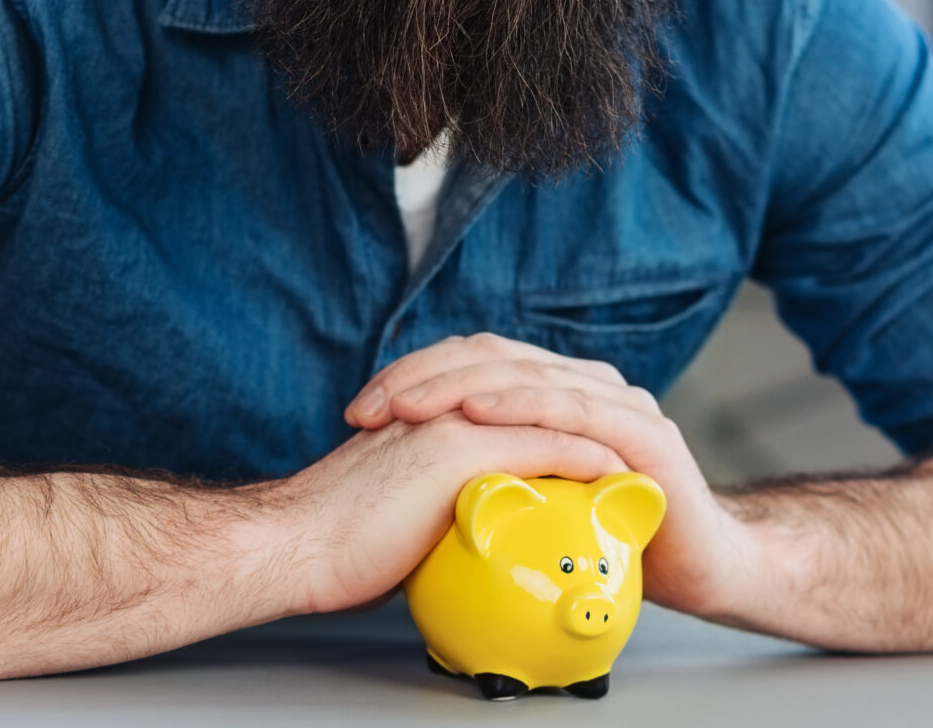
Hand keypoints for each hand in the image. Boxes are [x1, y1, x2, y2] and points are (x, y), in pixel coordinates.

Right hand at [274, 412, 624, 615]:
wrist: (300, 545)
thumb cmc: (335, 540)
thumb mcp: (396, 504)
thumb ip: (432, 497)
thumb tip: (457, 526)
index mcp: (428, 410)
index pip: (508, 392)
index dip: (550, 407)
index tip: (585, 433)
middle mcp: (443, 403)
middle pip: (536, 386)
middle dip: (583, 402)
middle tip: (621, 432)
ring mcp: (453, 420)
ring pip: (546, 409)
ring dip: (595, 427)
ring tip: (632, 451)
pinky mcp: (461, 450)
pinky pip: (543, 445)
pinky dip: (585, 457)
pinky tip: (614, 472)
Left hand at [344, 333, 761, 619]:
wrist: (704, 569)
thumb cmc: (614, 542)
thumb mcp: (534, 505)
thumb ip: (489, 480)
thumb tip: (407, 489)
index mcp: (556, 394)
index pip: (473, 363)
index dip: (414, 375)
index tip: (361, 408)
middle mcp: (586, 385)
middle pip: (490, 358)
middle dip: (422, 376)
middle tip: (370, 405)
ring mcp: (617, 404)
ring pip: (525, 375)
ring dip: (458, 386)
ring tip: (408, 404)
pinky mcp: (643, 434)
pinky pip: (572, 409)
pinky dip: (521, 407)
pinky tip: (479, 415)